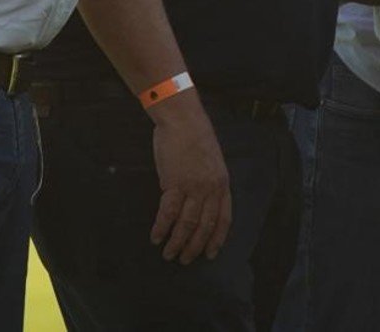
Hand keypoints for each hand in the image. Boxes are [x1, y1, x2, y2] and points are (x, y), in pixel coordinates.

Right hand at [149, 94, 232, 264]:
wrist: (183, 119)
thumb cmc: (195, 136)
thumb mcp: (212, 161)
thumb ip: (210, 182)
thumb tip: (200, 202)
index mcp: (222, 183)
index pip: (224, 218)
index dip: (216, 239)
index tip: (210, 254)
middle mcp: (211, 188)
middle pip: (205, 226)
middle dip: (195, 246)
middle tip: (185, 260)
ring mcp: (194, 187)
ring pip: (187, 224)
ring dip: (177, 242)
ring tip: (169, 254)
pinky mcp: (174, 183)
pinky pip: (168, 213)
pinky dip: (161, 228)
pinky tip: (155, 237)